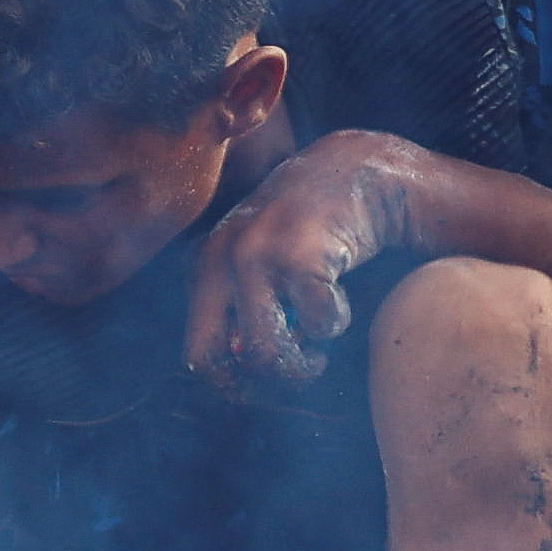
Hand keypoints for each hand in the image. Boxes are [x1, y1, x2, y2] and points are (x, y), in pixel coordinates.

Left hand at [187, 131, 408, 382]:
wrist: (355, 168)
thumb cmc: (305, 230)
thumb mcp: (251, 262)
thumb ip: (233, 308)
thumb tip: (236, 381)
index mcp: (200, 267)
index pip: (195, 356)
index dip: (234, 382)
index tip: (269, 375)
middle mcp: (217, 260)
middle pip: (210, 363)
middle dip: (256, 382)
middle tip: (293, 368)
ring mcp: (257, 256)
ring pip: (263, 355)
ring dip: (302, 363)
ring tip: (318, 342)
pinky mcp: (302, 255)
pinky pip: (317, 324)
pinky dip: (335, 325)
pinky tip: (338, 302)